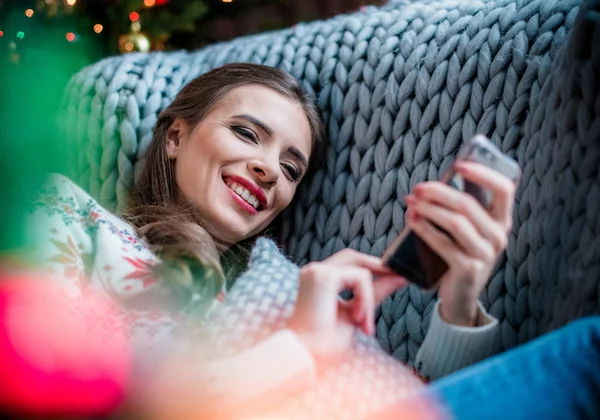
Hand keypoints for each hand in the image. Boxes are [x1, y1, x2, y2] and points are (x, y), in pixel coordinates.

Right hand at [288, 249, 405, 360]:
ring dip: (369, 297)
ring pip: (360, 270)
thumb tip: (399, 278)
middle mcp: (314, 270)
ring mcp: (317, 271)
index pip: (349, 263)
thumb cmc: (326, 341)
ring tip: (364, 323)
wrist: (309, 356)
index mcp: (318, 278)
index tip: (396, 276)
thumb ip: (375, 294)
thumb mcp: (357, 312)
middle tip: (400, 279)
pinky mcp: (324, 277)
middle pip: (354, 256)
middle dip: (378, 267)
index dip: (373, 266)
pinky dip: (365, 299)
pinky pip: (360, 278)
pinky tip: (357, 319)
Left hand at [405, 161, 515, 326]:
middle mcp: (499, 236)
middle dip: (438, 192)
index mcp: (502, 220)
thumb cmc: (461, 252)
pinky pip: (442, 242)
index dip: (483, 173)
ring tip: (411, 203)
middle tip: (418, 188)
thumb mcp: (470, 229)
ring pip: (454, 222)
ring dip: (428, 209)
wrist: (461, 294)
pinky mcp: (468, 268)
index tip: (459, 165)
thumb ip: (464, 206)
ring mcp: (485, 253)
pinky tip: (411, 220)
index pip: (504, 189)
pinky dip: (424, 228)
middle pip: (468, 204)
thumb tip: (438, 181)